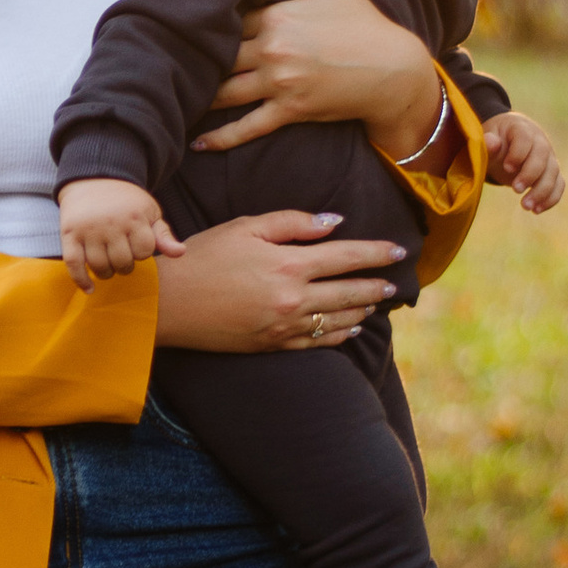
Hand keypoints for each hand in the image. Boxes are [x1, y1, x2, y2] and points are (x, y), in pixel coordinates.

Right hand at [58, 173, 185, 290]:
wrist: (95, 179)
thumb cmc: (127, 201)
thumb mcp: (149, 212)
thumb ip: (163, 235)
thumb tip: (180, 253)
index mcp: (134, 217)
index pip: (144, 252)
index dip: (142, 253)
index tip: (136, 244)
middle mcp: (111, 223)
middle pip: (122, 263)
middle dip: (125, 266)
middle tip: (121, 257)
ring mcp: (88, 229)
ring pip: (100, 266)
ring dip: (106, 273)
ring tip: (108, 265)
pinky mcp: (69, 234)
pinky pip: (73, 264)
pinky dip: (81, 280)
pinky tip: (89, 289)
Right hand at [147, 210, 401, 353]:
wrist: (168, 304)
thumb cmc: (203, 256)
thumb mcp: (246, 226)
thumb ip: (293, 223)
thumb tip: (334, 224)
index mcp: (288, 263)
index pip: (347, 256)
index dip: (376, 254)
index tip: (399, 252)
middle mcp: (293, 298)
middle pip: (350, 292)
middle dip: (376, 285)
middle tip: (394, 282)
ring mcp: (284, 326)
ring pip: (338, 320)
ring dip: (362, 310)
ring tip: (375, 302)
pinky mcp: (272, 345)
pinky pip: (317, 342)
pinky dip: (339, 335)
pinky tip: (349, 328)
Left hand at [197, 0, 444, 160]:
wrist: (393, 69)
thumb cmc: (364, 24)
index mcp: (278, 16)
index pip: (229, 19)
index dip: (208, 25)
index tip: (179, 26)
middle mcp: (274, 49)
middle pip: (220, 55)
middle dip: (195, 60)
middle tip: (163, 65)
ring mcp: (280, 82)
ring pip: (226, 91)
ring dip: (200, 96)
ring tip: (173, 99)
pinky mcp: (290, 110)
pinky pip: (248, 126)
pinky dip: (221, 138)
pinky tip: (197, 144)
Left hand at [485, 109, 563, 211]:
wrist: (509, 139)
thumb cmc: (496, 139)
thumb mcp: (487, 137)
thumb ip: (488, 142)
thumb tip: (491, 143)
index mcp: (522, 128)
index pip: (525, 138)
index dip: (518, 154)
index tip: (507, 168)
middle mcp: (540, 141)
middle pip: (542, 156)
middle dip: (530, 175)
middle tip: (515, 190)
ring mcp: (549, 156)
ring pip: (553, 172)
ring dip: (542, 191)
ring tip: (526, 206)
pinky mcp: (552, 171)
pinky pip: (559, 184)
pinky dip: (551, 198)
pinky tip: (536, 210)